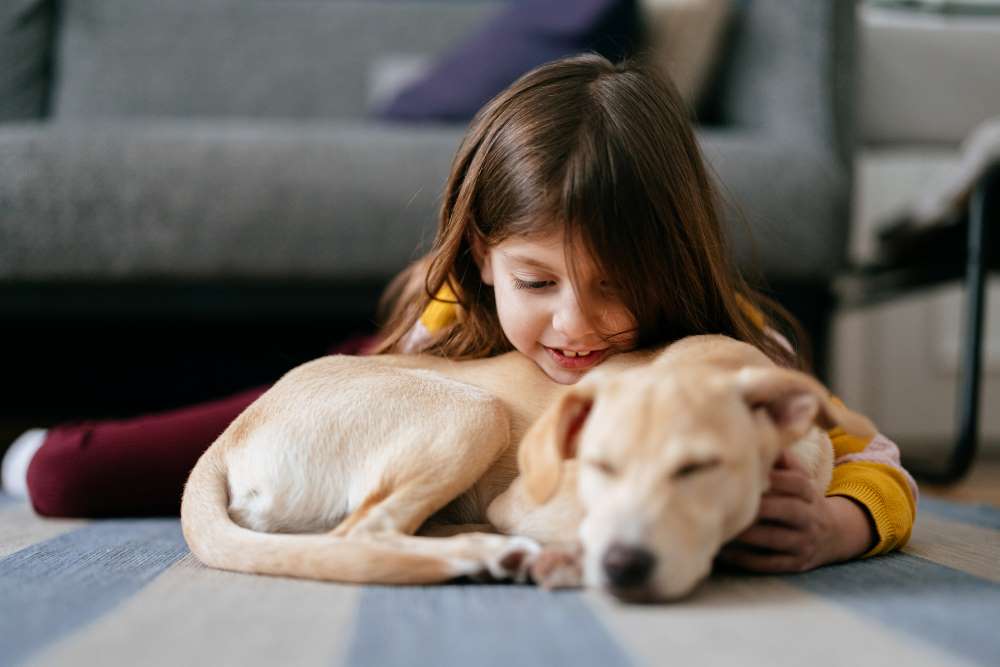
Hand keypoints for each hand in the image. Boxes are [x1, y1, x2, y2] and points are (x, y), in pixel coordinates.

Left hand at [716, 451, 876, 572]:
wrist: (833, 534)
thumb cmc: (800, 497)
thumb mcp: (798, 474)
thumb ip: (778, 456)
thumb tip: (755, 426)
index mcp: (809, 492)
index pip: (793, 483)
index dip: (769, 479)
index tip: (740, 475)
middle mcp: (810, 518)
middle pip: (782, 510)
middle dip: (753, 507)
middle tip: (719, 501)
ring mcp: (804, 543)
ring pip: (772, 539)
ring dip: (743, 535)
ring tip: (715, 527)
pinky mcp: (796, 564)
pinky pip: (768, 563)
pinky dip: (744, 558)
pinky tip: (722, 552)